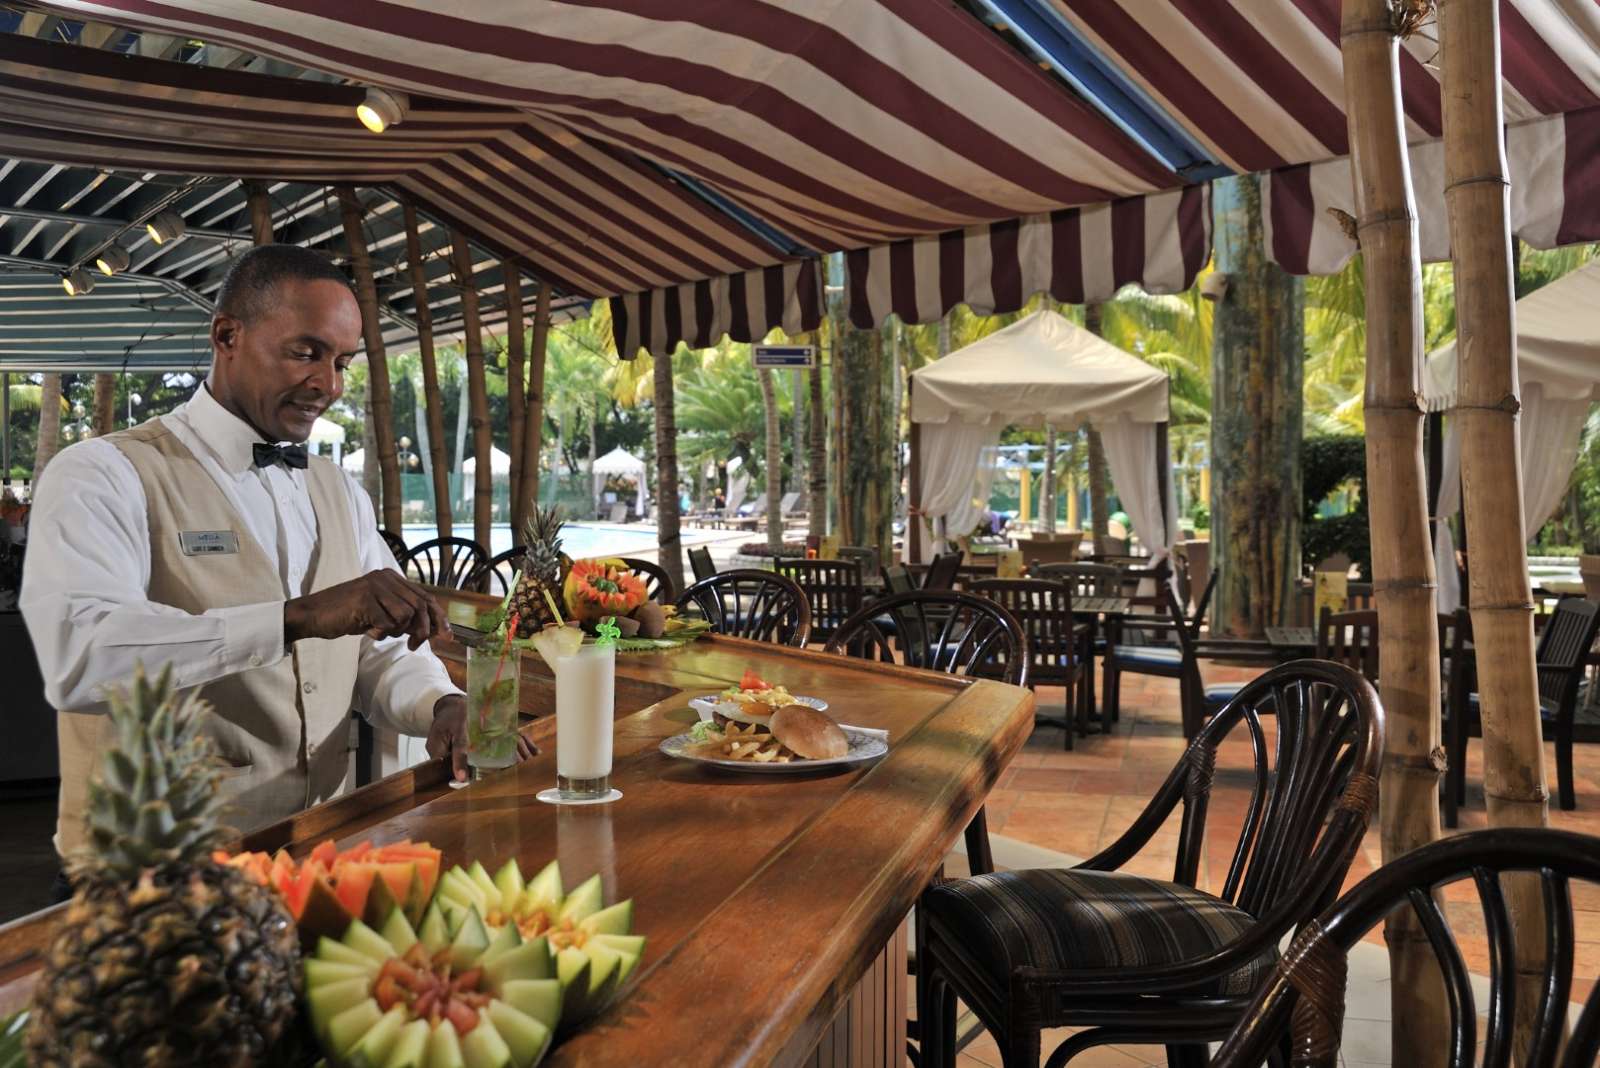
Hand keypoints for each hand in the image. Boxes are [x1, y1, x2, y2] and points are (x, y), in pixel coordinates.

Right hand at [284, 570, 446, 650]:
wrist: (312, 615)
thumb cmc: (347, 615)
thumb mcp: (380, 614)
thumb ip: (404, 617)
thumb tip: (432, 630)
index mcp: (391, 577)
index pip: (425, 597)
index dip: (439, 618)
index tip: (447, 636)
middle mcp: (385, 578)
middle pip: (420, 607)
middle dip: (423, 631)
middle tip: (414, 646)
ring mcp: (374, 587)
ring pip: (406, 615)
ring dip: (396, 631)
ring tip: (379, 631)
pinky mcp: (364, 600)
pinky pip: (386, 624)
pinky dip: (379, 633)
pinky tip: (367, 629)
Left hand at [426, 695, 538, 781]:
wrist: (455, 704)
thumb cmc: (444, 724)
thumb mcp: (434, 738)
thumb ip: (438, 755)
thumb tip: (445, 772)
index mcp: (460, 730)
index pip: (461, 748)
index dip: (461, 763)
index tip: (462, 778)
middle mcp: (481, 726)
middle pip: (493, 745)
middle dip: (500, 762)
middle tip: (507, 777)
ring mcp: (494, 724)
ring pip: (510, 740)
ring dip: (519, 756)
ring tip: (525, 770)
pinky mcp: (503, 725)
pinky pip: (518, 735)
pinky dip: (528, 745)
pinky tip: (535, 756)